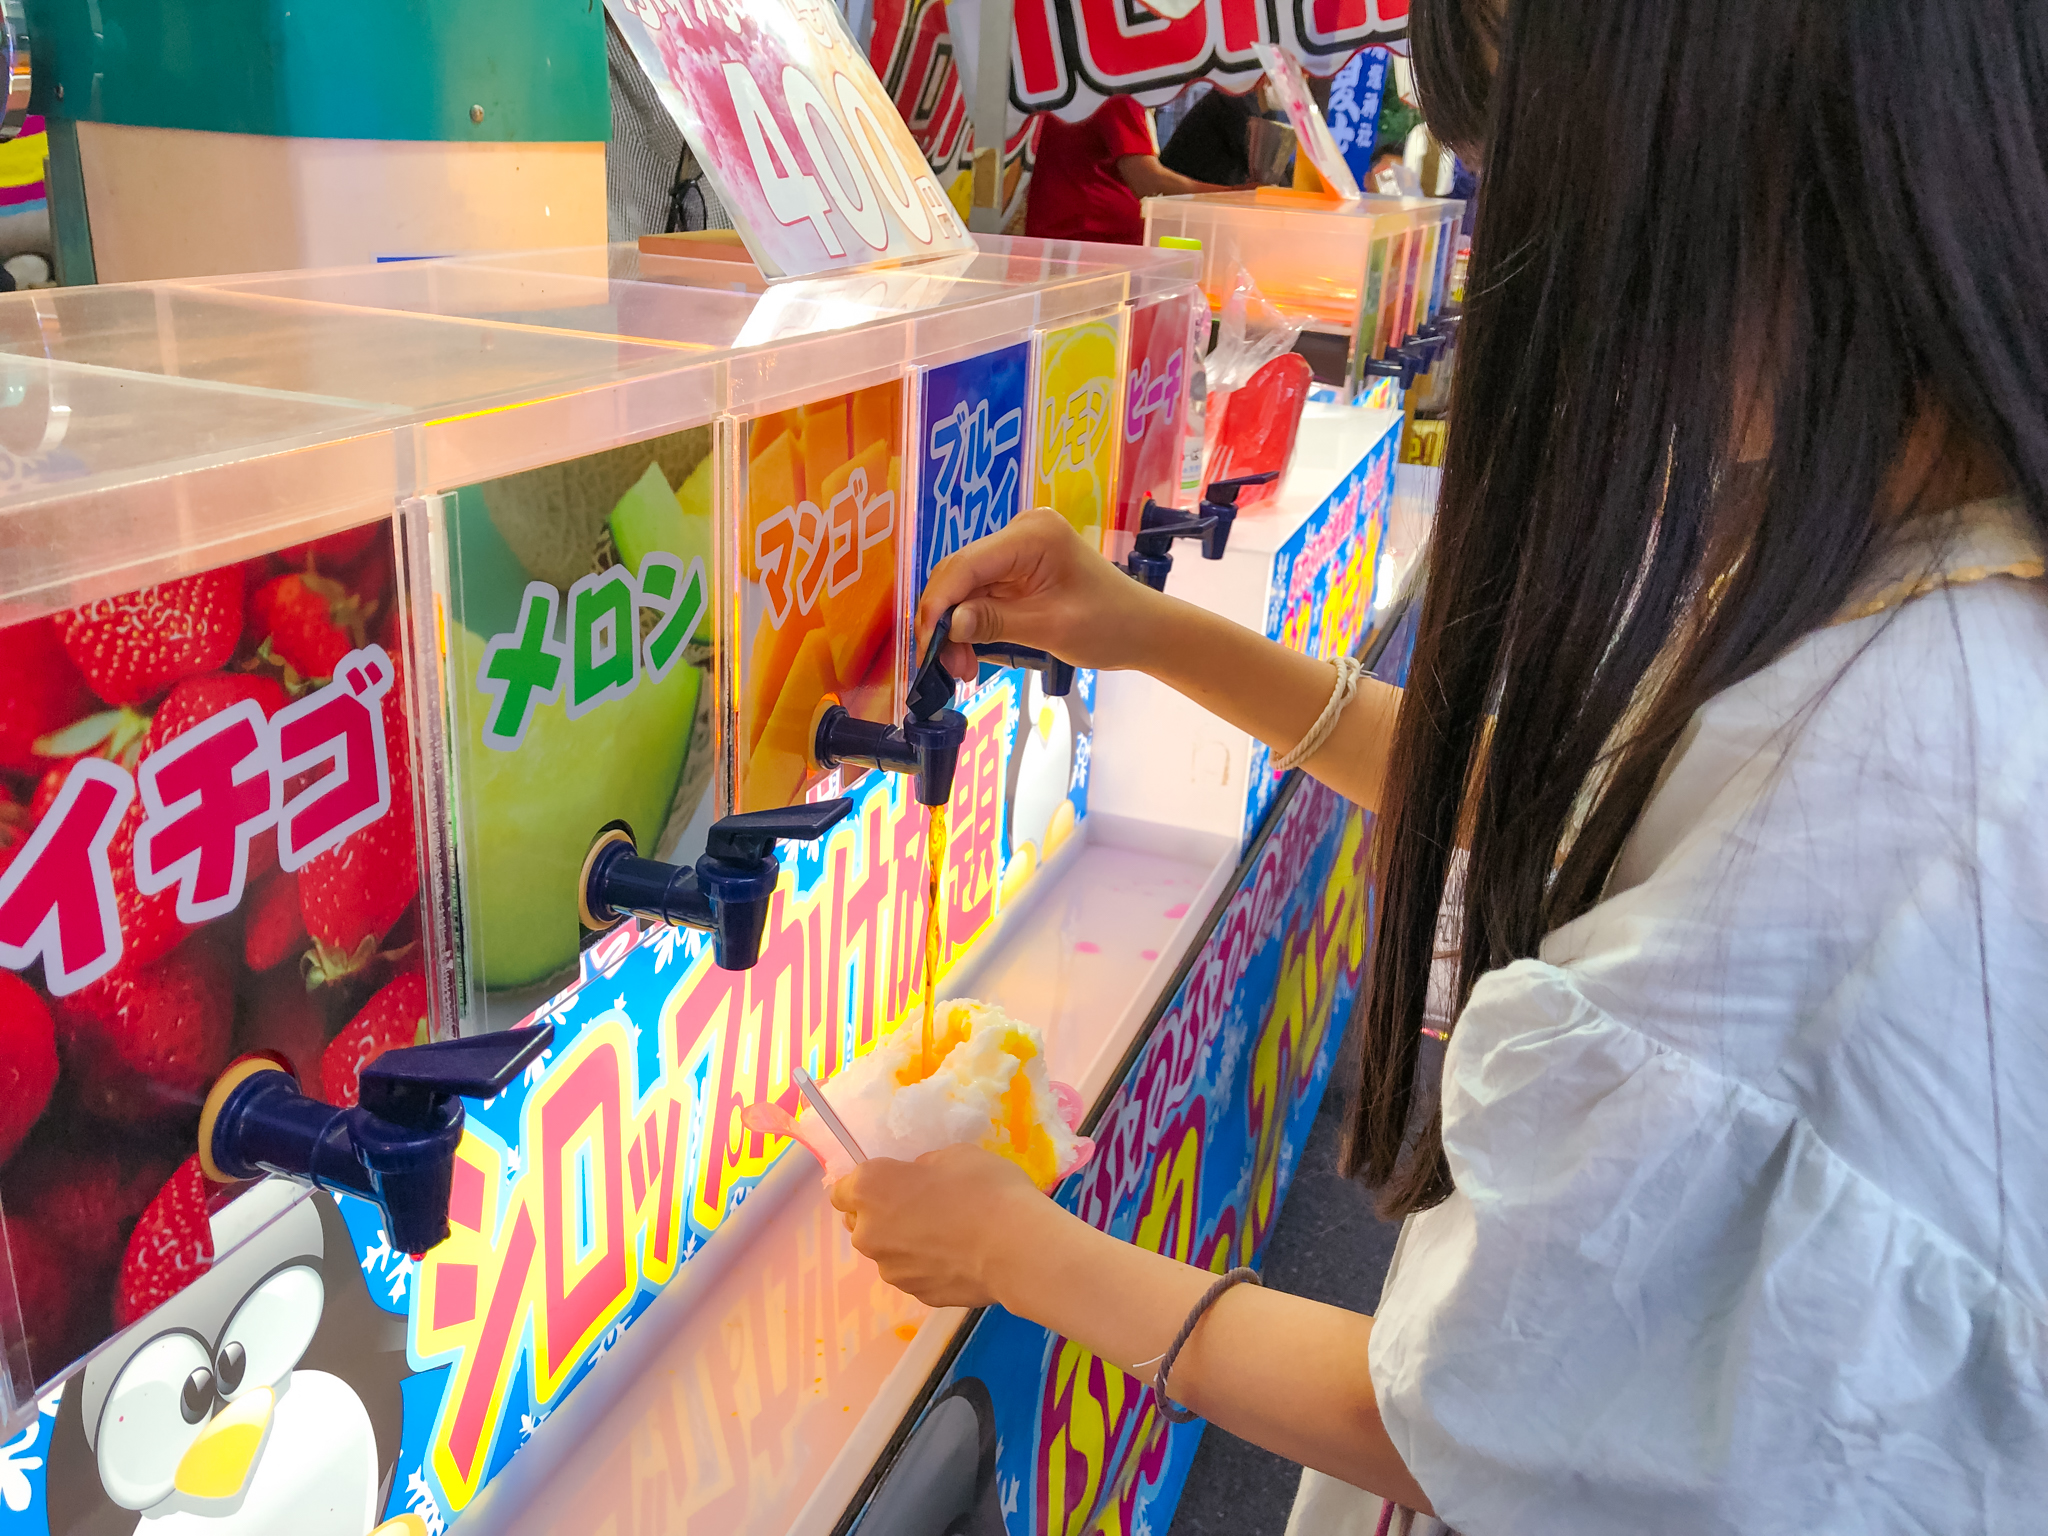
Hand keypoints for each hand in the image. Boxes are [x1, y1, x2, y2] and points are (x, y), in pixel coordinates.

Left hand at [830, 1144, 1046, 1308]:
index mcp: (870, 1189)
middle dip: (881, 1216)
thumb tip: (920, 1182)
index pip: (841, 1190)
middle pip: (861, 1224)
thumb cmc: (984, 1188)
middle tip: (921, 1207)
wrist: (1017, 1248)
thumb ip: (923, 1169)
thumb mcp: (954, 1155)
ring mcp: (891, 1270)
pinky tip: (960, 1258)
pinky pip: (914, 1274)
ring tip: (948, 1236)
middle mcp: (869, 1233)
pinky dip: (928, 1267)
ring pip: (888, 1253)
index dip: (864, 1185)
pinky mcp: (917, 1296)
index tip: (890, 1183)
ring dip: (905, 1244)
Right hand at [916, 507, 1165, 680]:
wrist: (1143, 629)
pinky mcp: (1018, 568)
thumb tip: (949, 625)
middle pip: (960, 574)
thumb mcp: (1049, 627)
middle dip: (945, 621)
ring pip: (966, 588)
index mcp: (1032, 535)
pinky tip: (971, 654)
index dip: (938, 604)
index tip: (925, 645)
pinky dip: (972, 624)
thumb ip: (994, 622)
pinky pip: (982, 594)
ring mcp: (1018, 549)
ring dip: (956, 628)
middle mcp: (1020, 532)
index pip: (966, 565)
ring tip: (962, 668)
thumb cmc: (1109, 625)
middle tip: (945, 667)